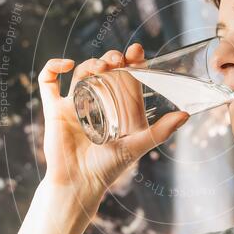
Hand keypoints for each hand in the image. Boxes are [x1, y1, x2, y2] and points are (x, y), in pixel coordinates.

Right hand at [38, 43, 188, 204]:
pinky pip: (48, 83)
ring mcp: (75, 104)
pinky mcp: (55, 109)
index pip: (126, 77)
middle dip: (112, 59)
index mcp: (118, 108)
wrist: (79, 182)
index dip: (132, 61)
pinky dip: (53, 68)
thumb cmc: (108, 168)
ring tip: (101, 66)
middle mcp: (97, 103)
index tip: (137, 51)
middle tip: (119, 60)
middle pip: (104, 70)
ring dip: (90, 62)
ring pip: (81, 72)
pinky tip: (68, 64)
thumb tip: (186, 115)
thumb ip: (160, 131)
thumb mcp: (137, 145)